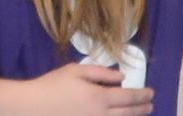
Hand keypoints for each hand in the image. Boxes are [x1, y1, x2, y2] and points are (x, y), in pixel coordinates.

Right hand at [24, 63, 152, 115]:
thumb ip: (101, 73)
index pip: (128, 97)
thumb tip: (122, 76)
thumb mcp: (75, 71)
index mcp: (99, 97)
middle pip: (128, 113)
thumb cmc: (52, 85)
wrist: (32, 108)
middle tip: (151, 105)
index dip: (142, 95)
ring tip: (141, 113)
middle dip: (142, 108)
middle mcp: (101, 115)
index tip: (151, 93)